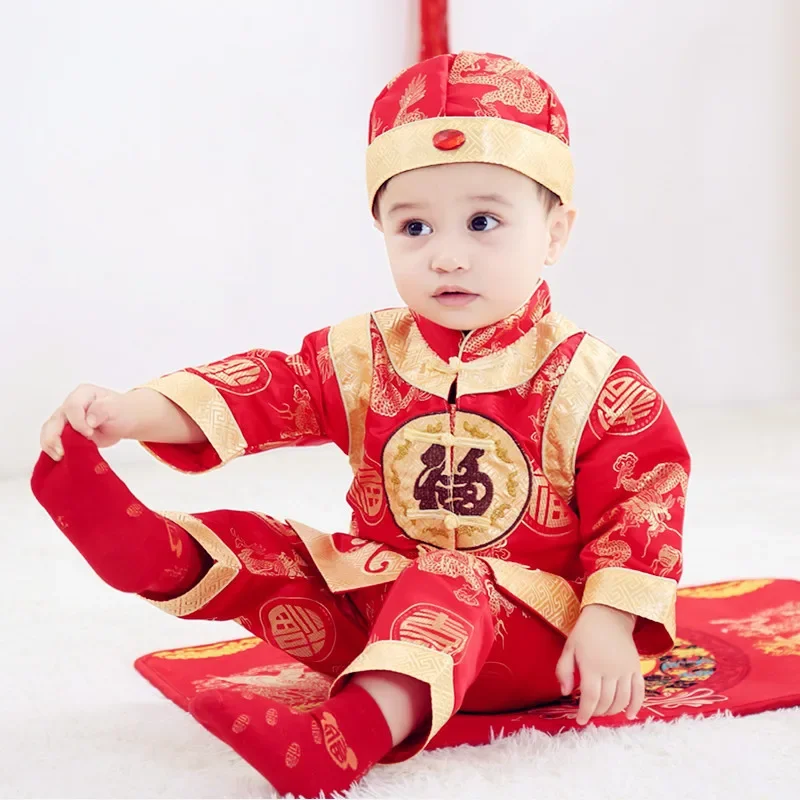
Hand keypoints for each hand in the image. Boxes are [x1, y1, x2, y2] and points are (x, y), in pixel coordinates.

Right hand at [39, 384, 136, 459]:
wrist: (123, 420)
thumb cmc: (120, 411)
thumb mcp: (116, 407)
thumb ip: (102, 410)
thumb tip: (89, 421)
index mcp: (83, 394)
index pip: (72, 407)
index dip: (78, 423)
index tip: (89, 433)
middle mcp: (70, 405)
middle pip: (54, 420)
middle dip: (56, 437)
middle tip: (64, 452)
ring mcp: (65, 419)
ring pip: (48, 430)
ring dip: (51, 445)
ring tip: (60, 457)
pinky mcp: (63, 432)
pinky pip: (51, 440)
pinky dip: (52, 450)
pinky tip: (59, 458)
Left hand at [555, 603, 644, 725]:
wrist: (609, 615)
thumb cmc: (585, 632)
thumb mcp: (569, 648)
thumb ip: (563, 670)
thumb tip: (565, 693)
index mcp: (592, 665)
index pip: (590, 697)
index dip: (585, 712)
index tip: (580, 720)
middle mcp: (611, 670)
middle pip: (606, 701)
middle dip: (597, 712)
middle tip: (590, 713)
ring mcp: (626, 670)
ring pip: (622, 700)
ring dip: (613, 711)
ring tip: (603, 712)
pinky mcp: (636, 668)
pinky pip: (639, 691)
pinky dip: (636, 706)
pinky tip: (629, 715)